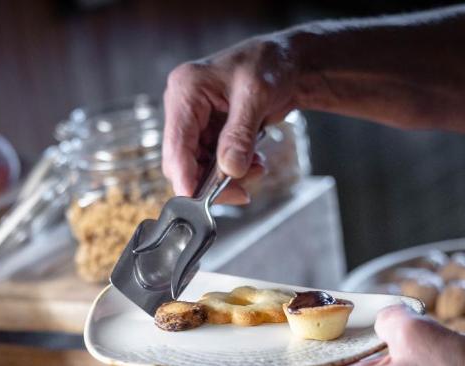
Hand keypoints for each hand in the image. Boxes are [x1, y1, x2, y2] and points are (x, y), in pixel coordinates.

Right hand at [163, 33, 300, 202]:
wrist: (288, 64)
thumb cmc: (270, 64)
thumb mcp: (257, 96)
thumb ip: (240, 134)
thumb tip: (229, 169)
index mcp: (186, 90)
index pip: (176, 143)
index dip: (184, 176)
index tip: (197, 201)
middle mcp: (185, 107)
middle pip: (184, 161)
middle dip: (212, 181)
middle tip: (242, 190)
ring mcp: (197, 122)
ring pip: (200, 168)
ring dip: (227, 177)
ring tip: (257, 169)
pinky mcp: (210, 134)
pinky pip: (214, 164)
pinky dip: (234, 170)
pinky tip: (255, 163)